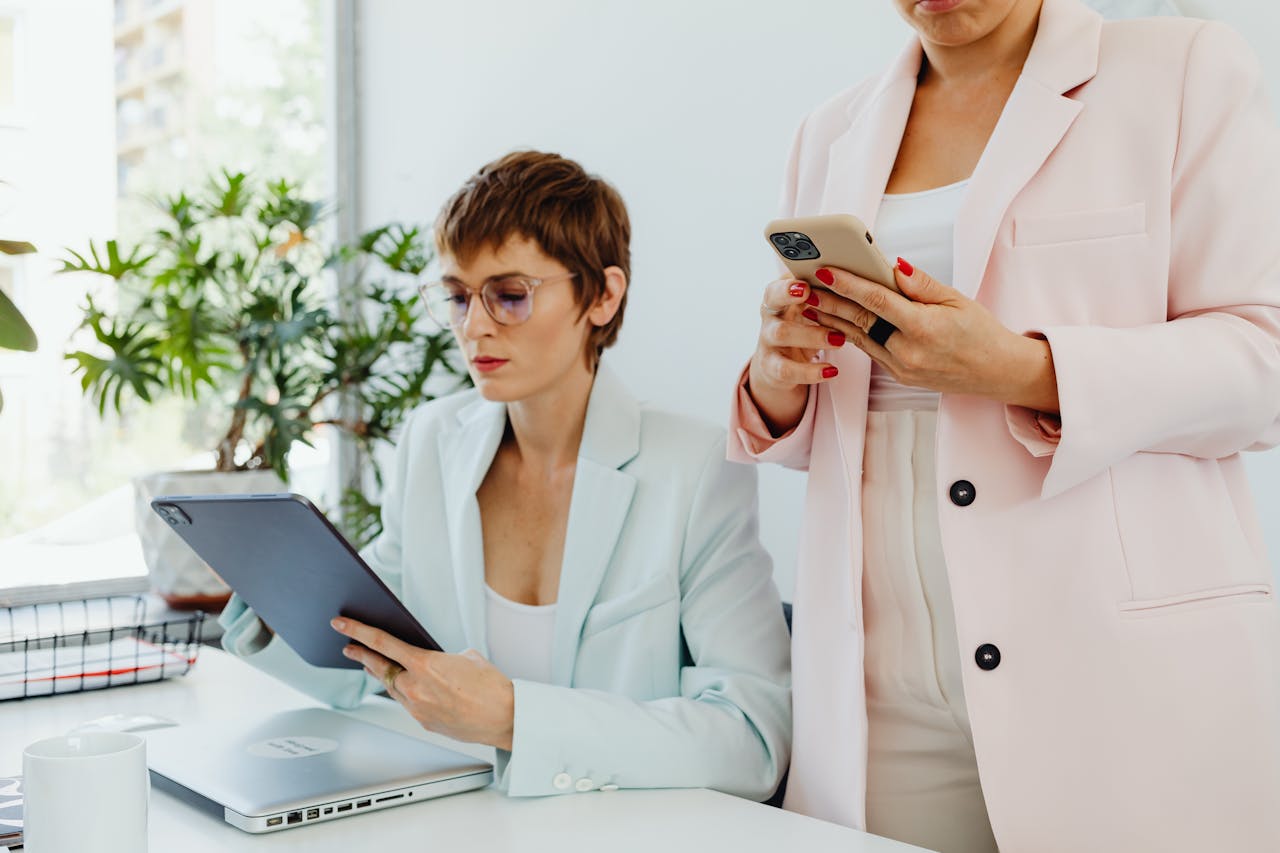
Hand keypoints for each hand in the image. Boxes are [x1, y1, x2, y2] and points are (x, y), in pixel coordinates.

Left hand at [331, 617, 515, 749]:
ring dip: (383, 676)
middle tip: (348, 648)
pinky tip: (409, 688)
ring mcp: (417, 708)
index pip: (382, 643)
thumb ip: (443, 658)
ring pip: (392, 688)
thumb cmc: (492, 687)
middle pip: (379, 668)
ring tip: (373, 666)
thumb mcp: (467, 657)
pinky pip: (407, 703)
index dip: (357, 632)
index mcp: (425, 665)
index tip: (342, 625)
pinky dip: (406, 693)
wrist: (505, 717)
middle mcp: (416, 687)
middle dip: (361, 656)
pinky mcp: (424, 722)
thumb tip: (434, 664)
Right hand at [747, 276, 846, 434]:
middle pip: (772, 299)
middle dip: (788, 294)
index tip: (807, 278)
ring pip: (782, 333)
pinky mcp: (772, 367)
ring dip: (811, 334)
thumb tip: (869, 273)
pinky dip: (810, 371)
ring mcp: (768, 340)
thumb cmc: (808, 325)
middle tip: (809, 294)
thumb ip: (830, 289)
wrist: (784, 364)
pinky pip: (787, 369)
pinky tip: (831, 371)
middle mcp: (771, 313)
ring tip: (839, 338)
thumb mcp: (814, 306)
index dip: (790, 278)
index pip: (781, 276)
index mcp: (782, 292)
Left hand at [808, 260, 1059, 412]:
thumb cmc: (981, 332)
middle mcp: (908, 351)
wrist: (997, 373)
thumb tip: (893, 267)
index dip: (848, 284)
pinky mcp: (899, 376)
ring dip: (833, 319)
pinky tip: (835, 322)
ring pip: (859, 338)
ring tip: (812, 302)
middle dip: (830, 301)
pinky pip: (870, 351)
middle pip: (860, 320)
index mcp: (923, 328)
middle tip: (805, 285)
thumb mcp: (957, 301)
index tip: (825, 271)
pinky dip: (851, 334)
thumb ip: (921, 285)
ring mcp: (901, 368)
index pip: (876, 301)